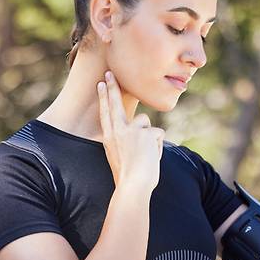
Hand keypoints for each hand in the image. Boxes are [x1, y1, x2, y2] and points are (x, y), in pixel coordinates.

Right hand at [97, 70, 164, 188]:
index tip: (101, 83)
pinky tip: (151, 157)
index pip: (105, 112)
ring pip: (146, 123)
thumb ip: (126, 140)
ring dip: (150, 137)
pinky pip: (158, 134)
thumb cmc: (129, 177)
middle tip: (110, 73)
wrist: (133, 186)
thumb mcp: (120, 157)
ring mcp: (131, 130)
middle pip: (115, 104)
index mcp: (110, 138)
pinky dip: (158, 147)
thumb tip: (143, 127)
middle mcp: (118, 131)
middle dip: (113, 87)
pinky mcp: (146, 132)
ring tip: (145, 155)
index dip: (103, 97)